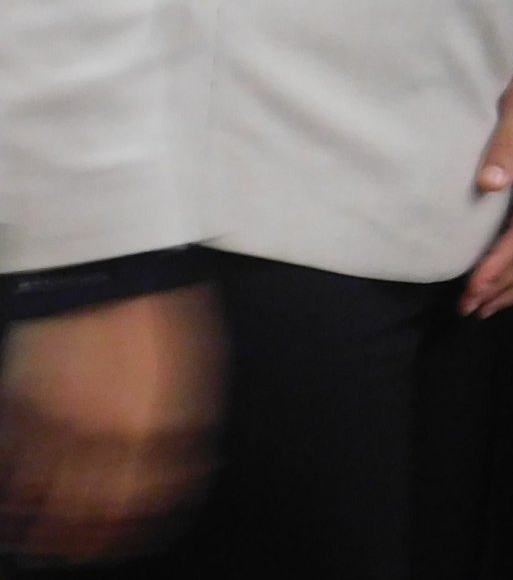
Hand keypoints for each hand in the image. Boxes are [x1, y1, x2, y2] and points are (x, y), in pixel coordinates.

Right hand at [0, 286, 221, 561]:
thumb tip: (186, 464)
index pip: (151, 492)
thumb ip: (185, 420)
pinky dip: (11, 488)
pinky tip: (13, 502)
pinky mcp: (25, 402)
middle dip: (89, 534)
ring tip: (43, 542)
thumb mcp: (196, 364)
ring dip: (44, 524)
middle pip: (95, 504)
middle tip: (84, 548)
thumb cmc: (159, 309)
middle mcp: (109, 429)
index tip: (134, 530)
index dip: (140, 517)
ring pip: (47, 493)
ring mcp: (62, 417)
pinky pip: (13, 461)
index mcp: (160, 420)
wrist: (110, 261)